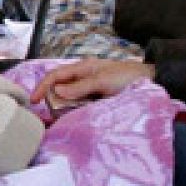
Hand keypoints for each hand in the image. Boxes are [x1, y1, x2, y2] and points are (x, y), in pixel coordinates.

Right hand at [30, 58, 155, 110]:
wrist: (152, 81)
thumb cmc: (127, 78)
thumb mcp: (102, 81)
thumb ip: (80, 87)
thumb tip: (57, 91)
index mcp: (83, 68)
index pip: (56, 75)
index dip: (42, 86)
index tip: (33, 101)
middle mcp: (84, 77)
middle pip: (60, 87)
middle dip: (51, 98)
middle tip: (46, 113)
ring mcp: (90, 88)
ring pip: (69, 98)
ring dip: (63, 107)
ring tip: (59, 118)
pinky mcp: (97, 98)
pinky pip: (80, 105)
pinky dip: (74, 111)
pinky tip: (73, 117)